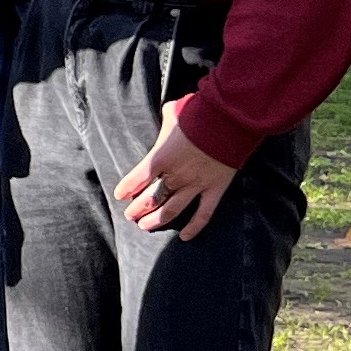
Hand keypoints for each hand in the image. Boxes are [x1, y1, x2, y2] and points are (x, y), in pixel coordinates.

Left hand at [113, 116, 240, 236]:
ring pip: (171, 211)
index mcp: (161, 157)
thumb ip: (167, 119)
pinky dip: (194, 228)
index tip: (120, 195)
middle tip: (130, 215)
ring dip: (156, 220)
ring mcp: (196, 184)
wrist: (230, 120)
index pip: (136, 179)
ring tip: (145, 226)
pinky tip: (185, 237)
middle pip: (150, 199)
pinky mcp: (215, 189)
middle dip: (137, 209)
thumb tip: (169, 113)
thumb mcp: (174, 113)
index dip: (126, 189)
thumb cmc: (199, 113)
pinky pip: (203, 214)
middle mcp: (176, 175)